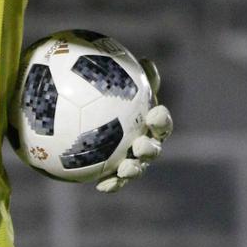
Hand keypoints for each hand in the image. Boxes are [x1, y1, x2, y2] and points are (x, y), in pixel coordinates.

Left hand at [96, 58, 173, 192]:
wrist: (84, 117)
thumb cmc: (104, 95)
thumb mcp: (116, 81)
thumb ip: (129, 74)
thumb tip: (147, 62)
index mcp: (148, 122)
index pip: (161, 122)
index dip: (162, 119)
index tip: (154, 114)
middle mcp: (145, 142)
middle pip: (154, 148)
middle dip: (150, 148)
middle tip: (139, 144)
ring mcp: (132, 161)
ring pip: (137, 168)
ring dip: (134, 169)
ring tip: (124, 168)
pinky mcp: (115, 175)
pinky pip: (116, 182)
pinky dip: (112, 184)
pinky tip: (100, 185)